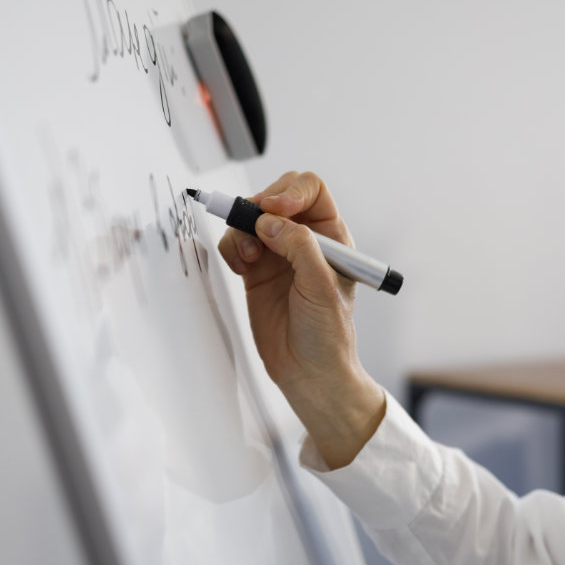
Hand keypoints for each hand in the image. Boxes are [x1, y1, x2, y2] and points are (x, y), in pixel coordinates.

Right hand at [218, 172, 384, 468]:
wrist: (308, 373)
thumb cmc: (328, 335)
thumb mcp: (322, 288)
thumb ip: (299, 248)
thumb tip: (270, 221)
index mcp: (332, 237)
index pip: (312, 191)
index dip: (291, 192)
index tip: (274, 210)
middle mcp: (305, 241)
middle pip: (277, 197)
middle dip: (260, 206)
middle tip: (254, 228)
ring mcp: (279, 255)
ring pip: (251, 219)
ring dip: (242, 230)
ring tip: (248, 258)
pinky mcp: (257, 271)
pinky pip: (237, 242)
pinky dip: (232, 247)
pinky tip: (241, 268)